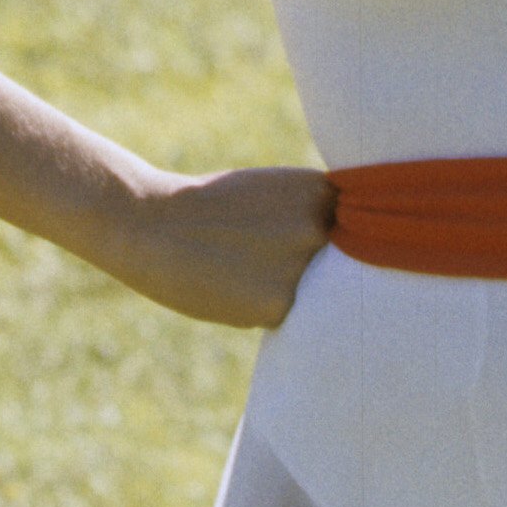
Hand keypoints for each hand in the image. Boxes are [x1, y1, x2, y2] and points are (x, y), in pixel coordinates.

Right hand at [99, 163, 337, 327]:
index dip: (330, 240)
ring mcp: (304, 265)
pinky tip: (234, 288)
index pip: (354, 229)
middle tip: (259, 256)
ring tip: (243, 269)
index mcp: (321, 189)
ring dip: (289, 291)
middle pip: (341, 265)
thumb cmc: (209, 208)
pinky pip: (291, 317)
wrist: (151, 224)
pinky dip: (264, 310)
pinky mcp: (282, 303)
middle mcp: (322, 224)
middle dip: (311, 267)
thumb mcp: (270, 192)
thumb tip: (348, 260)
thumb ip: (311, 217)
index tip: (297, 239)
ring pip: (317, 295)